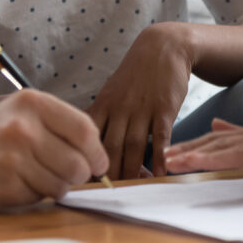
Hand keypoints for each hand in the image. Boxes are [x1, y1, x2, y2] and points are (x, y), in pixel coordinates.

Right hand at [0, 89, 108, 208]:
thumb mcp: (16, 112)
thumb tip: (96, 152)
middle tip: (64, 174)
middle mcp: (24, 128)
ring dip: (54, 187)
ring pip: (62, 186)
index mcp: (31, 103)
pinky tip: (12, 182)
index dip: (97, 151)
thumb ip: (54, 125)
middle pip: (79, 164)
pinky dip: (31, 195)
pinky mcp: (5, 187)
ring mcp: (14, 159)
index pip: (85, 129)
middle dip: (78, 175)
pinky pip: (38, 199)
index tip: (98, 162)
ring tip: (31, 175)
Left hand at [88, 23, 193, 178]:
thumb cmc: (135, 75)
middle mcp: (119, 108)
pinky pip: (160, 136)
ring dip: (132, 171)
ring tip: (131, 193)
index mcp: (103, 105)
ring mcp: (142, 108)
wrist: (162, 46)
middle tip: (104, 197)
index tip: (79, 181)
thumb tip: (85, 145)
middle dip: (106, 174)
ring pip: (133, 146)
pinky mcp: (164, 108)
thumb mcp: (111, 91)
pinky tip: (160, 174)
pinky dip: (159, 157)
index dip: (82, 159)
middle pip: (109, 147)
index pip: (86, 137)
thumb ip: (101, 118)